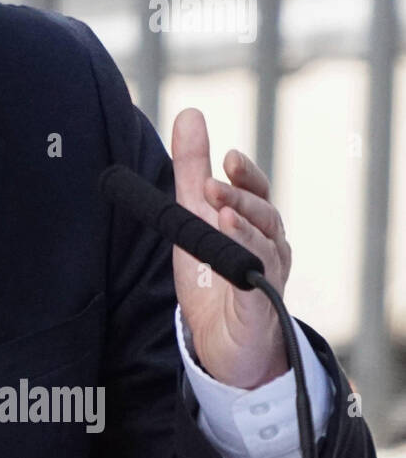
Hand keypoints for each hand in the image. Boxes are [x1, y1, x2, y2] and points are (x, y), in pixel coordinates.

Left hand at [171, 107, 292, 388]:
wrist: (223, 343)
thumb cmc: (212, 276)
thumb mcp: (193, 217)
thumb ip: (191, 169)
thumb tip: (189, 114)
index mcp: (253, 224)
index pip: (255, 192)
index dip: (245, 175)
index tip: (228, 154)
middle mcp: (268, 246)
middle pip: (264, 214)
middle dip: (241, 197)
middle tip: (214, 185)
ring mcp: (267, 275)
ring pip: (264, 244)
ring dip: (243, 225)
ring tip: (220, 211)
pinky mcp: (258, 306)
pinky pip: (256, 281)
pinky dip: (245, 261)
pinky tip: (231, 247)